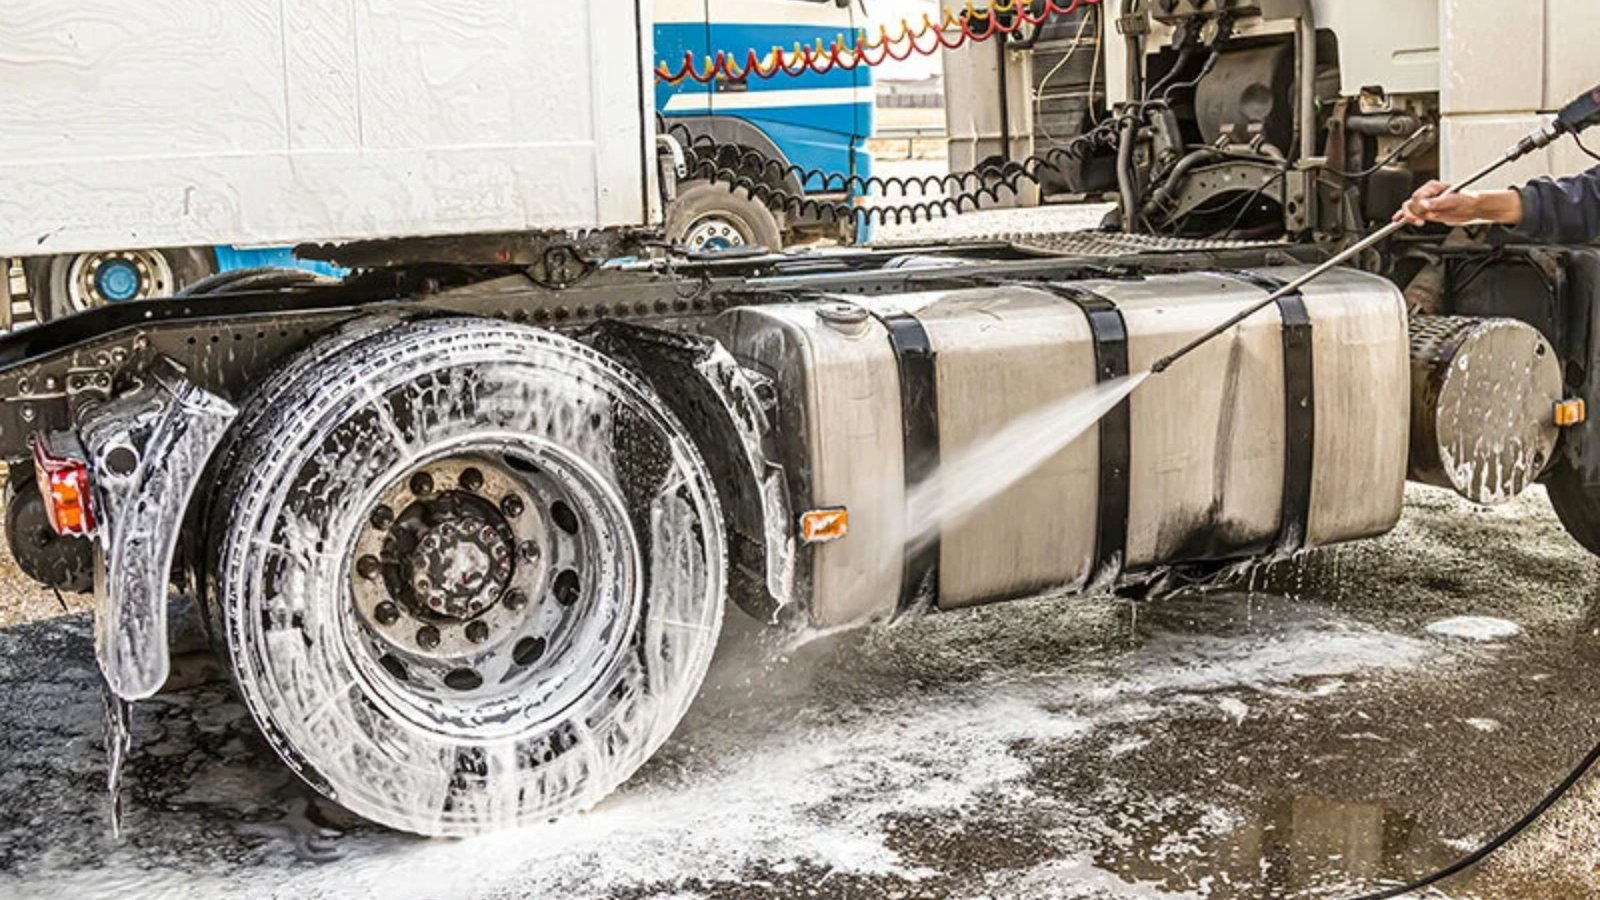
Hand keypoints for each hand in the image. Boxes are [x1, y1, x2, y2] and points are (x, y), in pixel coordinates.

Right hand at [1394, 182, 1522, 227]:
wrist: (1474, 208)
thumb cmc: (1468, 200)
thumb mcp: (1454, 200)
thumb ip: (1439, 202)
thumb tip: (1426, 205)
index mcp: (1433, 187)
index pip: (1418, 196)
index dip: (1420, 205)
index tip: (1426, 210)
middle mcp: (1427, 194)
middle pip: (1411, 203)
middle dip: (1416, 212)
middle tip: (1426, 218)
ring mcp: (1426, 203)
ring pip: (1409, 209)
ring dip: (1411, 217)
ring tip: (1420, 222)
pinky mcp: (1426, 211)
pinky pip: (1411, 213)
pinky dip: (1403, 216)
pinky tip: (1397, 220)